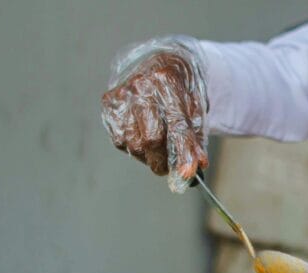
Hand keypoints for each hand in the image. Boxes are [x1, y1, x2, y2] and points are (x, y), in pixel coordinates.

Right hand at [100, 38, 207, 191]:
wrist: (157, 63)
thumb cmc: (179, 90)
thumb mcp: (194, 109)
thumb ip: (196, 137)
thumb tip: (199, 165)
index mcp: (168, 82)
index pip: (176, 125)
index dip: (183, 152)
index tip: (187, 174)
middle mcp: (141, 87)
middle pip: (151, 139)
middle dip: (163, 161)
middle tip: (171, 168)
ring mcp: (122, 96)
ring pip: (134, 145)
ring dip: (149, 156)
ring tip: (158, 148)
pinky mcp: (109, 106)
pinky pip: (120, 141)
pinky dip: (134, 147)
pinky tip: (142, 135)